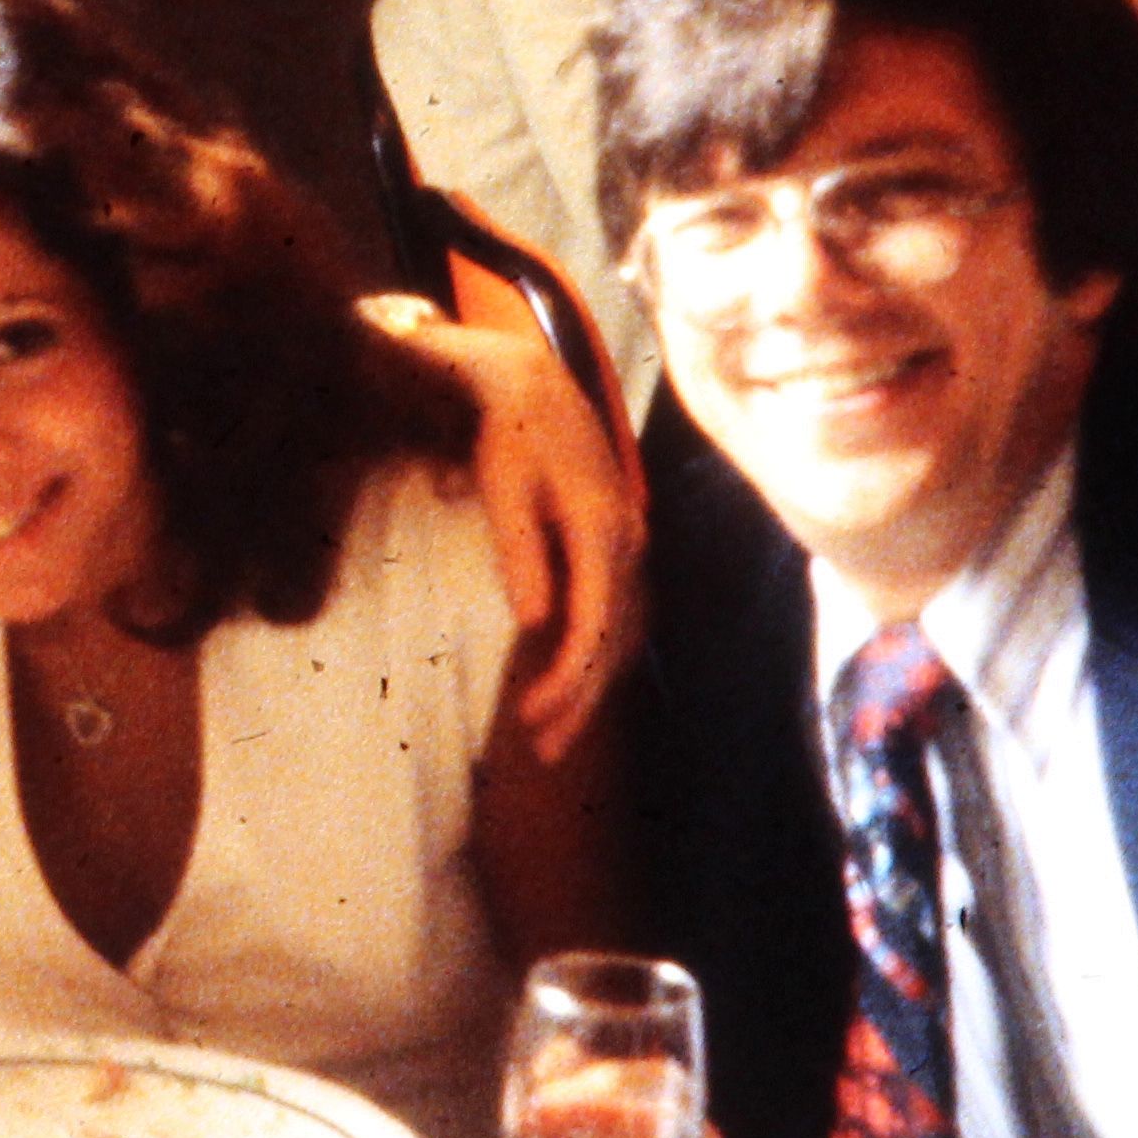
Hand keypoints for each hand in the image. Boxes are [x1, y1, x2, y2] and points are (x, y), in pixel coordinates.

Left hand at [382, 300, 644, 761]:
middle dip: (579, 700)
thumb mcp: (505, 487)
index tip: (531, 717)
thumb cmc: (509, 435)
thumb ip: (521, 552)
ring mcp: (632, 544)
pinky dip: (599, 656)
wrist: (536, 386)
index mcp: (602, 528)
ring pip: (622, 632)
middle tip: (542, 751)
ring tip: (553, 737)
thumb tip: (535, 623)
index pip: (596, 622)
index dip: (568, 678)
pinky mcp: (621, 547)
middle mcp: (629, 541)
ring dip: (591, 687)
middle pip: (613, 639)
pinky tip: (575, 688)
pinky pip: (620, 615)